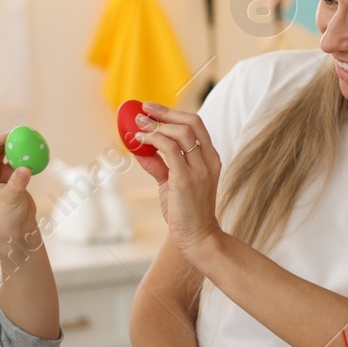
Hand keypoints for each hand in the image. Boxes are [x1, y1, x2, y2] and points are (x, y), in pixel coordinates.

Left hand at [0, 133, 39, 244]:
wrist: (16, 232)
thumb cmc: (6, 218)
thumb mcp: (10, 199)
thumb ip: (17, 182)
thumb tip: (26, 168)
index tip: (12, 133)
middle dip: (10, 142)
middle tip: (24, 133)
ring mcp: (1, 177)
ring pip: (9, 157)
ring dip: (19, 149)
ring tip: (32, 140)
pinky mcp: (13, 180)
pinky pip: (20, 164)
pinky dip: (27, 159)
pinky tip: (37, 153)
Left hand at [130, 103, 224, 261]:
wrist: (197, 237)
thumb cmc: (186, 212)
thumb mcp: (172, 183)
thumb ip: (159, 165)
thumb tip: (139, 149)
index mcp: (210, 159)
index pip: (196, 125)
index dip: (174, 113)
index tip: (153, 109)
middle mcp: (209, 161)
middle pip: (192, 123)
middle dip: (165, 112)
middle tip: (143, 110)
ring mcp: (200, 170)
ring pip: (180, 133)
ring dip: (156, 126)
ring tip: (137, 125)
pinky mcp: (187, 180)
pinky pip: (169, 150)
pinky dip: (152, 141)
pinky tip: (138, 141)